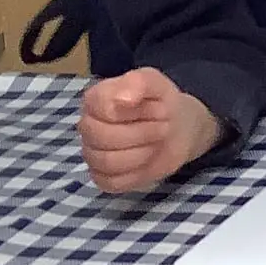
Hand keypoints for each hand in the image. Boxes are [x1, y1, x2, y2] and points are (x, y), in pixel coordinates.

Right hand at [79, 67, 221, 194]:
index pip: (102, 108)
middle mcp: (88, 127)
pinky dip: (136, 172)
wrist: (177, 126)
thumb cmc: (159, 101)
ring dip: (142, 151)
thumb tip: (122, 100)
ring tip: (157, 140)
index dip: (135, 110)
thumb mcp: (154, 82)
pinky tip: (148, 158)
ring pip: (107, 161)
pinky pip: (112, 182)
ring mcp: (93, 154)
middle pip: (103, 137)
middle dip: (142, 132)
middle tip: (164, 125)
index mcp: (94, 100)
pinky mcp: (104, 178)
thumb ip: (138, 83)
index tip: (159, 106)